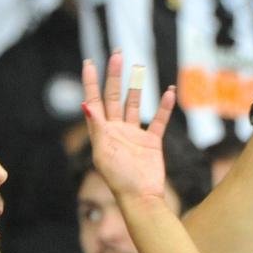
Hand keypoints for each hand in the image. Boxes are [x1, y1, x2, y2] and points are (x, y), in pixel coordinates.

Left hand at [80, 50, 175, 200]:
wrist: (141, 198)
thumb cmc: (119, 179)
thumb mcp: (103, 151)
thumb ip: (97, 126)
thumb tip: (85, 104)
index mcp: (101, 133)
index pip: (94, 101)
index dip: (90, 82)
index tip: (89, 62)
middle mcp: (116, 131)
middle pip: (114, 97)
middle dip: (114, 76)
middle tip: (117, 54)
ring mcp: (134, 136)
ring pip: (134, 105)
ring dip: (137, 87)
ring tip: (139, 67)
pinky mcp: (151, 143)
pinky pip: (158, 121)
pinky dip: (164, 107)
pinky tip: (168, 92)